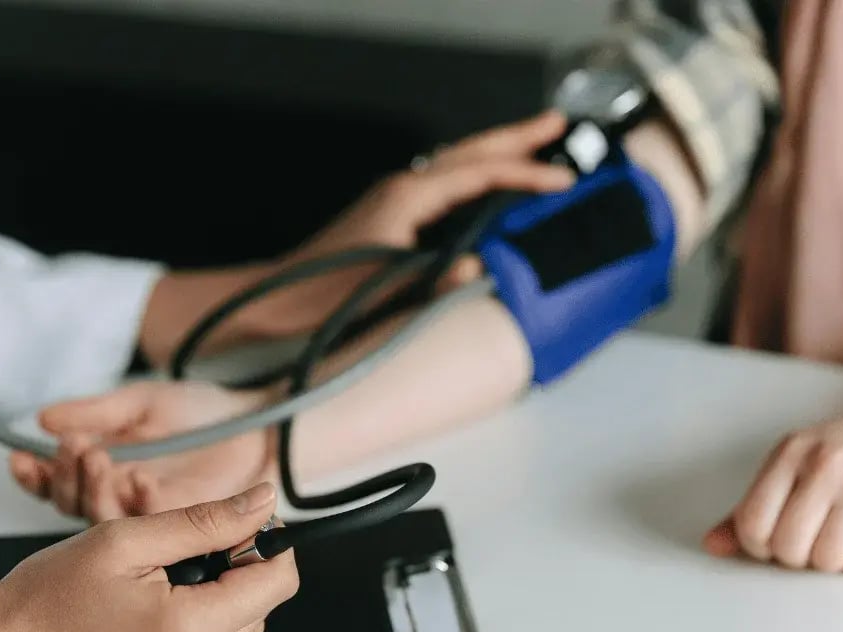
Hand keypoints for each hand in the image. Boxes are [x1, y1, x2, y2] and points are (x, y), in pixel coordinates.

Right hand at [0, 485, 297, 631]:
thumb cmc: (43, 600)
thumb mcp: (125, 540)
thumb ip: (205, 521)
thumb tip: (261, 502)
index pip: (277, 584)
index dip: (266, 546)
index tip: (238, 526)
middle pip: (257, 611)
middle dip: (232, 574)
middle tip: (176, 555)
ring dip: (212, 605)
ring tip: (155, 588)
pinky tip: (144, 622)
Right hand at [10, 381, 274, 521]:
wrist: (257, 423)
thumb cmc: (202, 412)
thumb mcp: (142, 402)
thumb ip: (96, 412)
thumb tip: (43, 419)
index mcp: (106, 475)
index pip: (59, 485)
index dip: (40, 475)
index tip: (23, 457)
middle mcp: (123, 505)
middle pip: (77, 508)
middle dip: (68, 478)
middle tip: (75, 448)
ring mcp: (151, 525)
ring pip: (108, 522)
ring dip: (96, 490)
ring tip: (98, 457)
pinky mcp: (181, 537)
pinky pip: (152, 527)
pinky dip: (141, 501)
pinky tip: (138, 478)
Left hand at [264, 110, 576, 332]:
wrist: (278, 298)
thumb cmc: (323, 294)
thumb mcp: (387, 288)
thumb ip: (437, 278)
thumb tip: (479, 268)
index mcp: (407, 197)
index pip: (480, 174)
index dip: (526, 175)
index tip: (563, 180)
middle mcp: (403, 189)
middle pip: (471, 152)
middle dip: (516, 137)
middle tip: (555, 123)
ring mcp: (395, 199)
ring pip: (458, 165)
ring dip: (496, 153)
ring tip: (531, 146)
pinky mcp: (390, 216)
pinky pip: (445, 185)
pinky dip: (474, 177)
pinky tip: (485, 188)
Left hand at [702, 387, 842, 572]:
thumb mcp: (794, 464)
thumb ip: (751, 506)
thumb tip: (711, 546)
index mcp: (788, 454)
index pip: (751, 524)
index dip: (760, 547)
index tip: (777, 540)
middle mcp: (822, 464)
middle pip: (788, 548)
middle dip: (798, 558)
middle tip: (813, 541)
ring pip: (828, 558)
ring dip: (834, 561)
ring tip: (842, 538)